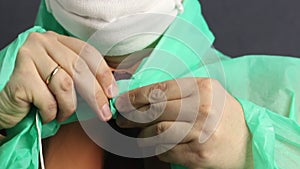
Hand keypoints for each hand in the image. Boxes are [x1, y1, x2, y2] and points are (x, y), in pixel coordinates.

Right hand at [0, 31, 116, 128]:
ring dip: (68, 107)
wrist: (4, 104)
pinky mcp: (20, 74)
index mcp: (57, 41)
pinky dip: (51, 113)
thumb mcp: (60, 79)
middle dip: (96, 94)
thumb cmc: (35, 92)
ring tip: (62, 114)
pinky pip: (48, 99)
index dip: (103, 73)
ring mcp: (29, 55)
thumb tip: (109, 90)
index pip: (87, 52)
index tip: (112, 92)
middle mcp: (43, 42)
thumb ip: (80, 78)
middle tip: (104, 113)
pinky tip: (45, 114)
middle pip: (79, 68)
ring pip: (65, 84)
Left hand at [116, 78, 251, 168]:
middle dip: (131, 115)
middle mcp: (202, 109)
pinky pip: (165, 150)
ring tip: (140, 134)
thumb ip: (179, 91)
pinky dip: (157, 148)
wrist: (247, 141)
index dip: (135, 96)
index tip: (122, 101)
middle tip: (122, 118)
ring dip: (142, 134)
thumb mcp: (206, 93)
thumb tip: (143, 95)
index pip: (159, 90)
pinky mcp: (198, 154)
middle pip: (155, 110)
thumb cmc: (222, 114)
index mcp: (203, 88)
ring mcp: (201, 133)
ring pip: (157, 131)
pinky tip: (158, 145)